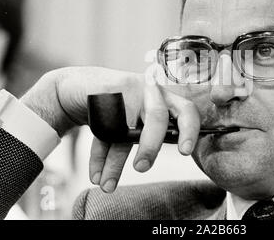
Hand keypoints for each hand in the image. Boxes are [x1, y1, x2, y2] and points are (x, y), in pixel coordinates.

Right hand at [20, 66, 199, 192]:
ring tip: (108, 186)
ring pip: (124, 128)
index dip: (190, 131)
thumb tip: (163, 160)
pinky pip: (101, 129)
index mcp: (166, 98)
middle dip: (150, 146)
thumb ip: (154, 134)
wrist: (83, 86)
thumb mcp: (141, 119)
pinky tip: (96, 176)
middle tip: (141, 168)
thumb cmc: (121, 108)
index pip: (187, 110)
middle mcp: (150, 92)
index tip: (185, 152)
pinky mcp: (103, 91)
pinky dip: (97, 157)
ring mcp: (126, 89)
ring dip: (116, 161)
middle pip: (157, 117)